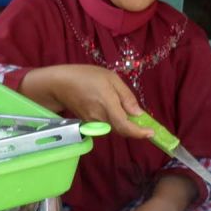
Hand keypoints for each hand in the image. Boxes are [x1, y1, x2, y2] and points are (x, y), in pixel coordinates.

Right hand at [21, 65, 153, 138]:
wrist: (59, 84)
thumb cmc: (86, 76)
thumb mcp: (111, 78)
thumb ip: (126, 97)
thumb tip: (138, 114)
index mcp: (108, 106)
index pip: (125, 127)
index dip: (139, 133)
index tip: (150, 134)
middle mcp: (101, 119)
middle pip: (121, 128)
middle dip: (133, 125)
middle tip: (142, 119)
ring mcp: (93, 122)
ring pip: (114, 125)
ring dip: (121, 119)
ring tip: (117, 102)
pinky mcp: (88, 123)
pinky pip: (106, 123)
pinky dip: (112, 117)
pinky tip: (107, 104)